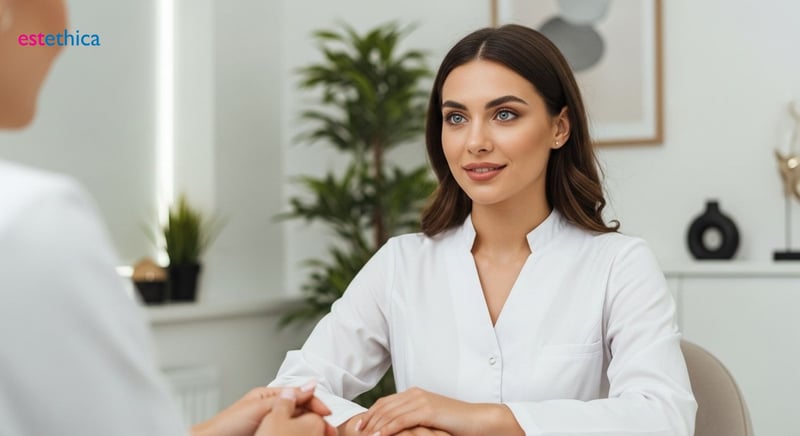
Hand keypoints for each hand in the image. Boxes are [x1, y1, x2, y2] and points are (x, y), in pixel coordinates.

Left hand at [256, 387, 336, 435]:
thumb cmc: (229, 424)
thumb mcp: (258, 407)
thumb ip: (284, 397)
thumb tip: (309, 385)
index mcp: (269, 397)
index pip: (300, 395)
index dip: (315, 403)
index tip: (327, 413)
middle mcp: (272, 409)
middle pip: (301, 409)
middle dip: (316, 417)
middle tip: (328, 428)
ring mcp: (271, 424)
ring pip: (298, 422)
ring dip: (311, 427)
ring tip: (321, 432)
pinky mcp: (272, 434)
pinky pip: (292, 433)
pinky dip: (303, 433)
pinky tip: (309, 435)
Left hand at [358, 387, 472, 435]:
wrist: (476, 420)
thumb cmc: (454, 423)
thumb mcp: (428, 420)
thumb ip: (412, 420)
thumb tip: (395, 430)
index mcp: (414, 394)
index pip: (384, 403)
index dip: (369, 414)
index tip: (357, 427)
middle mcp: (415, 394)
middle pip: (383, 406)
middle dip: (367, 421)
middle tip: (354, 433)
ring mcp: (421, 400)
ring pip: (389, 413)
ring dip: (373, 426)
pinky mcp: (427, 410)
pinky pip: (401, 420)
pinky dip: (387, 429)